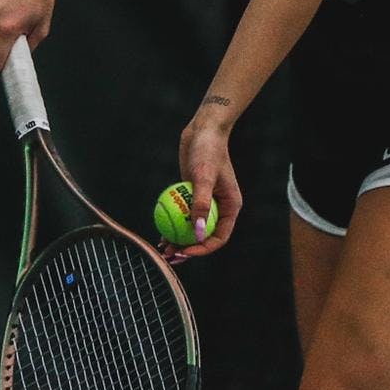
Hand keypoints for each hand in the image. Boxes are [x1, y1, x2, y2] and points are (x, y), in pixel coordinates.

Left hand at [158, 118, 241, 262]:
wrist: (203, 132)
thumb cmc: (207, 151)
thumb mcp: (203, 177)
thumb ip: (201, 204)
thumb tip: (198, 233)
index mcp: (230, 207)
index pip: (219, 237)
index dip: (203, 249)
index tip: (185, 251)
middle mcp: (220, 208)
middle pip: (205, 237)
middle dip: (188, 250)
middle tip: (171, 257)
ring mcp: (206, 203)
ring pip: (193, 229)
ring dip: (179, 240)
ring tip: (163, 250)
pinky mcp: (193, 197)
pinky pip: (184, 216)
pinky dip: (173, 225)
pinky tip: (159, 233)